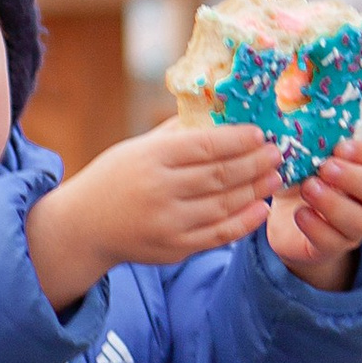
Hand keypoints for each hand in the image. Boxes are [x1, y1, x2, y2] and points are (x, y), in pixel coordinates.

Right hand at [27, 119, 277, 308]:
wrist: (83, 227)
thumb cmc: (113, 179)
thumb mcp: (136, 149)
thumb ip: (175, 134)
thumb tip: (217, 114)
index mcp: (150, 158)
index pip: (205, 145)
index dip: (238, 139)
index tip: (260, 133)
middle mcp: (159, 190)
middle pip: (220, 174)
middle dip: (255, 162)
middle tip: (279, 153)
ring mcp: (168, 222)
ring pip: (225, 204)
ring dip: (256, 189)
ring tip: (276, 177)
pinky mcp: (174, 248)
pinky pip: (218, 234)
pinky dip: (244, 221)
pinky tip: (260, 207)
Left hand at [265, 135, 361, 290]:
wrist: (284, 222)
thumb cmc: (295, 178)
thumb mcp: (297, 155)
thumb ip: (300, 136)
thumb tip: (281, 102)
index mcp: (359, 168)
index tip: (340, 147)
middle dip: (353, 177)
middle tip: (325, 168)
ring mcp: (351, 225)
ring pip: (360, 219)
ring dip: (334, 203)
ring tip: (308, 189)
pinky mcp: (331, 246)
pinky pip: (333, 241)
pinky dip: (316, 227)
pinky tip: (300, 215)